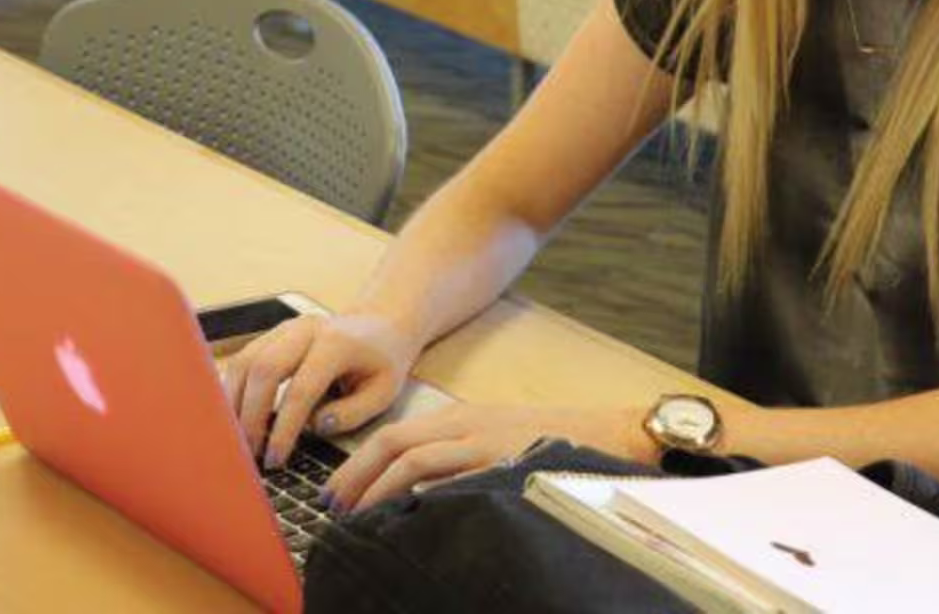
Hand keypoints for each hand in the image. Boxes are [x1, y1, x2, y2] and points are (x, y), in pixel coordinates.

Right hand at [221, 310, 416, 469]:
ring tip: (237, 440)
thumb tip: (315, 427)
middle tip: (250, 454)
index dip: (284, 428)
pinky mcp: (273, 334)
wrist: (381, 323)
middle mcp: (306, 329)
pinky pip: (244, 359)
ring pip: (246, 361)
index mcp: (338, 343)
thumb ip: (353, 412)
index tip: (275, 459)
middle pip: (264, 369)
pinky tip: (236, 417)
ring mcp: (286, 328)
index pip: (302, 388)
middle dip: (251, 417)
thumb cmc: (383, 360)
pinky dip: (234, 389)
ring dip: (236, 403)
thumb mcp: (384, 390)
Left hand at [323, 402, 657, 512]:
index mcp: (462, 420)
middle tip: (331, 507)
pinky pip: (449, 473)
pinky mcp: (500, 459)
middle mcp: (466, 425)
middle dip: (355, 474)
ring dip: (376, 487)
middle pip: (393, 441)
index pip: (395, 436)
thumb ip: (458, 464)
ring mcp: (483, 441)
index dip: (358, 464)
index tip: (336, 493)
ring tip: (356, 517)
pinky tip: (405, 513)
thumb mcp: (496, 446)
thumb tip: (414, 499)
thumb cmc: (552, 447)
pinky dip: (419, 491)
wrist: (607, 436)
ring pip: (412, 456)